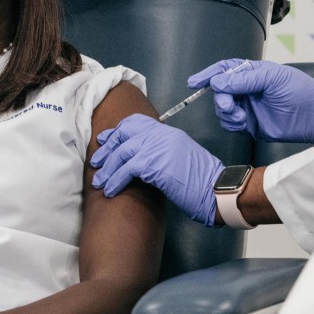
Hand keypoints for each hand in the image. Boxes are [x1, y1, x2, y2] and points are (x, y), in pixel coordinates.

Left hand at [91, 114, 223, 226]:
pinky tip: (111, 190)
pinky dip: (115, 180)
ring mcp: (158, 147)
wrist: (217, 190)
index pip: (136, 123)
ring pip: (122, 152)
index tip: (105, 140)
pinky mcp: (154, 164)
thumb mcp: (181, 159)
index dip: (117, 131)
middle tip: (96, 162)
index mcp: (168, 133)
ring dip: (108, 169)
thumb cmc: (203, 182)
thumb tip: (141, 162)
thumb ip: (162, 153)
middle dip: (107, 148)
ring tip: (99, 182)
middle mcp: (162, 135)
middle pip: (125, 133)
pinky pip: (126, 169)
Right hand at [188, 59, 313, 143]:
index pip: (224, 70)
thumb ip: (243, 80)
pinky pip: (230, 124)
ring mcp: (248, 107)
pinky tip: (243, 123)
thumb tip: (217, 81)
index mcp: (252, 73)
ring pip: (222, 109)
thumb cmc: (299, 91)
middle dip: (221, 98)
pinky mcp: (250, 124)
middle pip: (220, 91)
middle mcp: (247, 89)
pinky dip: (231, 124)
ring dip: (226, 113)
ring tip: (241, 116)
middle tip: (231, 105)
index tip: (194, 83)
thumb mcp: (271, 79)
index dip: (208, 75)